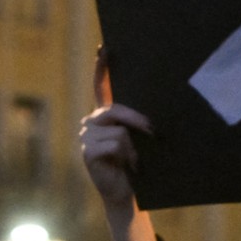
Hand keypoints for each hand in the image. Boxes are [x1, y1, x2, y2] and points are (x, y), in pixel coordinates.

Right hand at [79, 50, 152, 213]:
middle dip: (137, 120)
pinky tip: (128, 166)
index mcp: (104, 116)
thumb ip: (136, 122)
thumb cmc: (134, 165)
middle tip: (154, 132)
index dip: (101, 68)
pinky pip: (115, 143)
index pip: (100, 87)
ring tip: (136, 161)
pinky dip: (127, 155)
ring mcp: (86, 137)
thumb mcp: (137, 139)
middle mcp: (91, 123)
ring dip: (133, 146)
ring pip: (119, 129)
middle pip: (115, 110)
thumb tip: (152, 114)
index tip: (104, 47)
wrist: (124, 193)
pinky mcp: (87, 151)